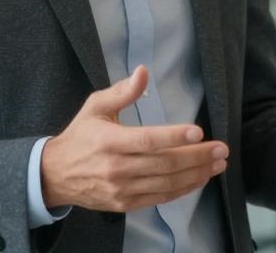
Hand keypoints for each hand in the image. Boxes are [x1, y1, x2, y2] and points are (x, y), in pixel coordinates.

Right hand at [40, 66, 227, 211]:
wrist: (54, 175)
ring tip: (218, 164)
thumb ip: (122, 91)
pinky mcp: (125, 203)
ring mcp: (122, 189)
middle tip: (221, 149)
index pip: (147, 140)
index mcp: (109, 141)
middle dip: (197, 157)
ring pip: (166, 184)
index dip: (174, 137)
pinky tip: (200, 178)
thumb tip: (143, 71)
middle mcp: (116, 168)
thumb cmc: (80, 136)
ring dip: (196, 174)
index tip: (198, 132)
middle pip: (164, 164)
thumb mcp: (95, 107)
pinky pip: (160, 198)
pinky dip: (183, 189)